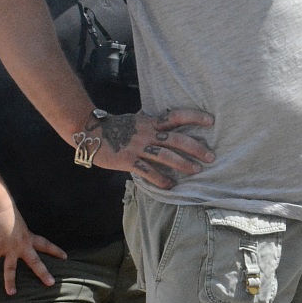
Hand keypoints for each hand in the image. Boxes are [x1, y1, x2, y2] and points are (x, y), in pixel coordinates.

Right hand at [0, 200, 66, 295]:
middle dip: (43, 273)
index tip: (65, 257)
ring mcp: (10, 248)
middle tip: (51, 283)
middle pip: (35, 261)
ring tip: (12, 293)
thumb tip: (0, 242)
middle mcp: (22, 244)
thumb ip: (11, 235)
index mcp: (28, 237)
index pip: (46, 244)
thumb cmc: (6, 212)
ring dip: (10, 282)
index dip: (55, 251)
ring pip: (11, 268)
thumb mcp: (16, 224)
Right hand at [89, 108, 215, 189]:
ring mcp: (138, 147)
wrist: (90, 131)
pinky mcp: (128, 160)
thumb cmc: (114, 125)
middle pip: (176, 139)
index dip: (194, 117)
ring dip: (183, 164)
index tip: (211, 121)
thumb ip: (150, 120)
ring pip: (165, 156)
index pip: (177, 116)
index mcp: (150, 122)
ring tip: (196, 171)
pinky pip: (147, 171)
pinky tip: (170, 185)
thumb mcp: (136, 119)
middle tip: (211, 157)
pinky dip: (160, 179)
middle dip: (196, 148)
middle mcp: (147, 134)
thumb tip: (163, 116)